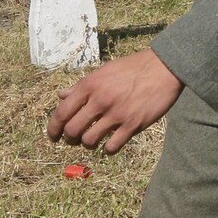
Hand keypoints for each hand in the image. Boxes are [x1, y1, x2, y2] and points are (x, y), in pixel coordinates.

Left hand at [47, 48, 182, 153]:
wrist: (165, 67)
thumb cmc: (134, 67)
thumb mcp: (104, 71)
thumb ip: (82, 85)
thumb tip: (61, 95)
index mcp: (90, 85)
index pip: (61, 113)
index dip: (53, 129)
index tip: (54, 136)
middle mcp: (100, 100)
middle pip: (72, 131)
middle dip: (70, 139)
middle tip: (75, 140)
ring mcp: (117, 114)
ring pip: (89, 141)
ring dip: (88, 144)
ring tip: (94, 141)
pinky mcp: (133, 124)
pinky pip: (112, 147)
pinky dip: (107, 150)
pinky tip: (110, 144)